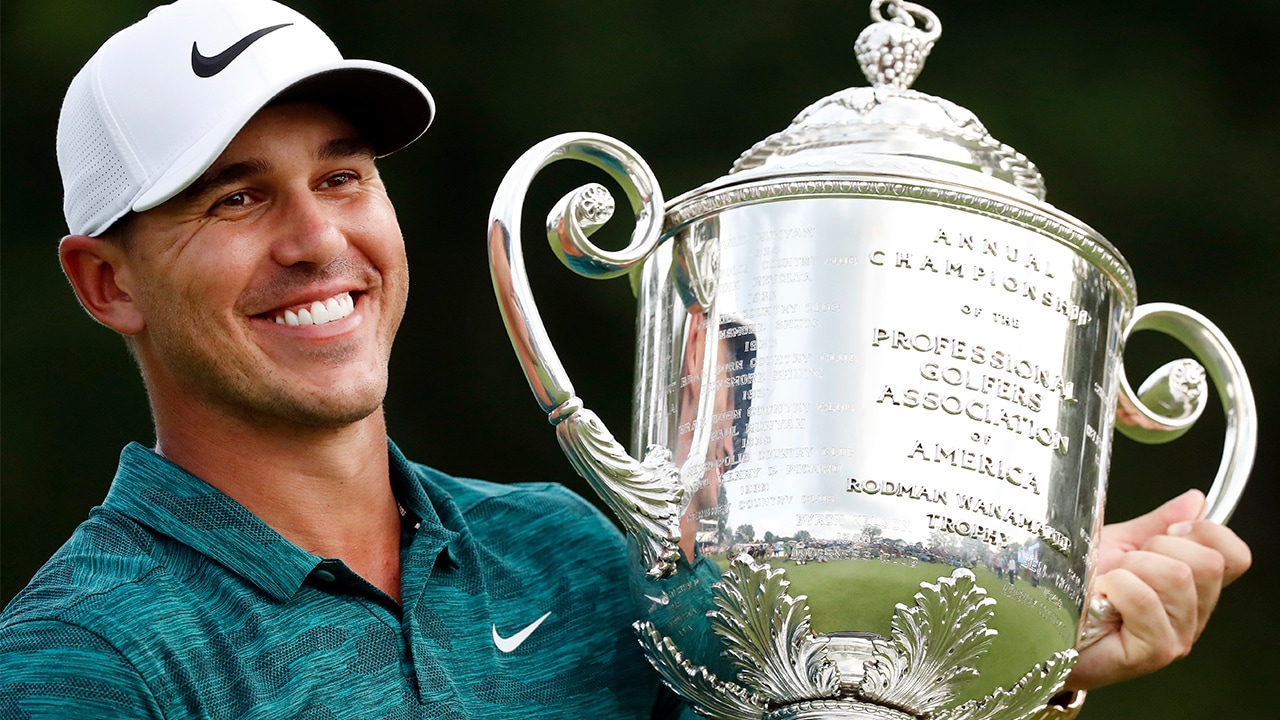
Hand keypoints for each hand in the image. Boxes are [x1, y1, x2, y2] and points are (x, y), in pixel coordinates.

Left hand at [1066, 489, 1250, 690]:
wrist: (1045, 627)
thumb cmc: (1078, 590)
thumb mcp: (1117, 545)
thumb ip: (1156, 524)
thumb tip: (1196, 500)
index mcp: (1192, 586)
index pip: (1234, 555)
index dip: (1206, 532)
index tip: (1168, 531)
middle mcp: (1193, 614)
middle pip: (1207, 562)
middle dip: (1157, 549)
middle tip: (1125, 565)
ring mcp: (1177, 636)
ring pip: (1177, 576)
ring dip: (1131, 569)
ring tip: (1109, 584)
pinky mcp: (1155, 652)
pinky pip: (1145, 599)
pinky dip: (1115, 588)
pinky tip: (1101, 599)